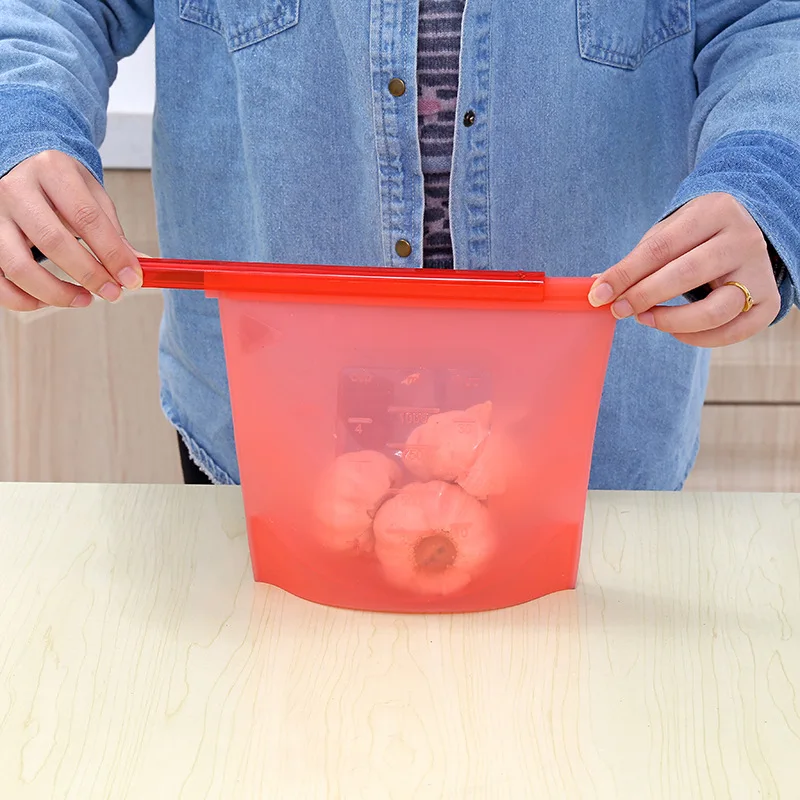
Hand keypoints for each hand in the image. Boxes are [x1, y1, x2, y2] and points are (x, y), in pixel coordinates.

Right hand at [0, 150, 141, 311]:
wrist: (17, 164)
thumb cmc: (57, 183)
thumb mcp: (90, 194)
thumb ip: (112, 231)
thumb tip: (137, 267)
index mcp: (51, 170)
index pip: (86, 217)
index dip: (112, 253)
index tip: (132, 278)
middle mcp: (16, 189)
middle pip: (53, 241)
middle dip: (90, 274)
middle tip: (112, 292)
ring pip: (19, 267)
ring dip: (56, 293)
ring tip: (84, 299)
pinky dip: (23, 299)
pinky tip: (48, 301)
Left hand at [588, 193, 780, 346]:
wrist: (747, 230)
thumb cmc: (696, 236)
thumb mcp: (668, 235)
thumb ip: (637, 260)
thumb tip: (599, 287)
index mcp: (715, 212)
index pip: (662, 247)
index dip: (626, 273)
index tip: (600, 293)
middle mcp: (743, 239)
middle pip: (687, 274)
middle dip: (644, 296)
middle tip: (618, 310)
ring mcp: (760, 271)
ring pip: (715, 309)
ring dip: (672, 321)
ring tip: (645, 319)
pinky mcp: (768, 300)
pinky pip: (732, 331)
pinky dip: (699, 339)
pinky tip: (675, 331)